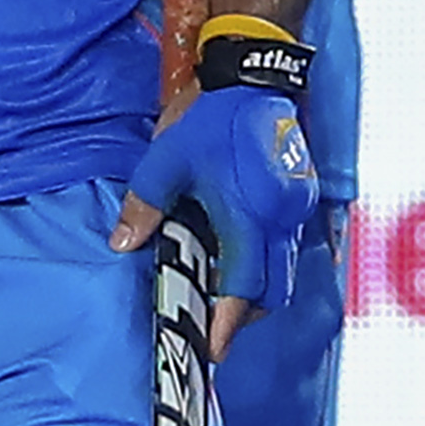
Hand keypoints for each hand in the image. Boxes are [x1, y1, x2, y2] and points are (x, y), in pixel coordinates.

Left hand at [113, 82, 317, 354]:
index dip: (228, 323)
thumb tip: (122, 244)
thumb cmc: (210, 119)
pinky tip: (241, 258)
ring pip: (285, 269)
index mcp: (250, 215)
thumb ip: (144, 208)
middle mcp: (282, 218)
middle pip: (274, 289)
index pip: (245, 287)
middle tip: (215, 329)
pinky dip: (267, 262)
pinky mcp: (302, 195)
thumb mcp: (165, 162)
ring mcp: (297, 207)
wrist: (254, 76)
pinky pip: (289, 244)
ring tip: (225, 298)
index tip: (212, 349)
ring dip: (258, 289)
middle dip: (246, 315)